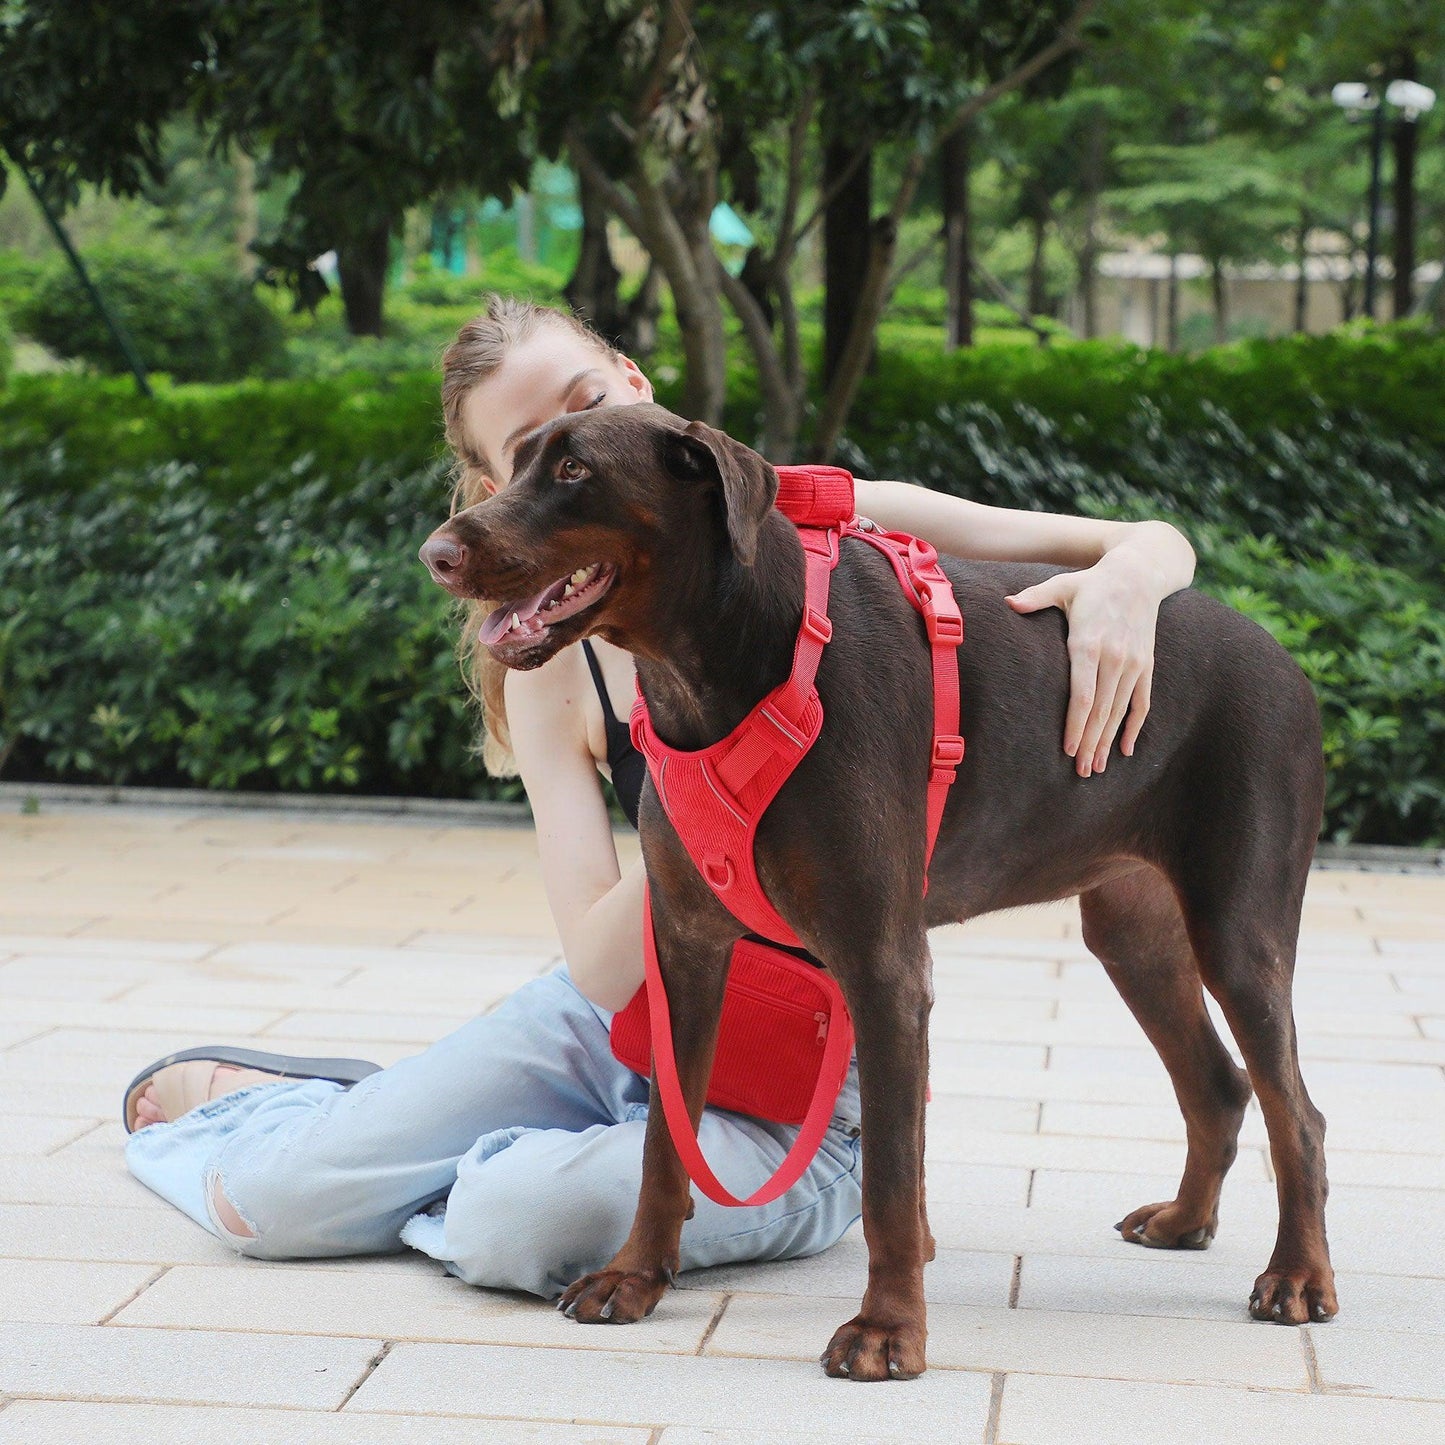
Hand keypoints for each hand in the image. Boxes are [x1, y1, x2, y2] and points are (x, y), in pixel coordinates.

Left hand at [1005, 556, 1161, 776]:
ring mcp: (1133, 664)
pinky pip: (1141, 702)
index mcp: (1089, 644)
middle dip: (1089, 742)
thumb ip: (1035, 597)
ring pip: (1119, 711)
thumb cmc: (1093, 583)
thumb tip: (1007, 602)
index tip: (1067, 749)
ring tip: (1096, 767)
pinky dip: (1134, 727)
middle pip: (1100, 710)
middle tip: (1079, 771)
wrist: (1140, 574)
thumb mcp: (1063, 585)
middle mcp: (1114, 658)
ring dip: (1108, 740)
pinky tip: (1125, 749)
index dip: (1075, 724)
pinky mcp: (1146, 666)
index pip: (1083, 694)